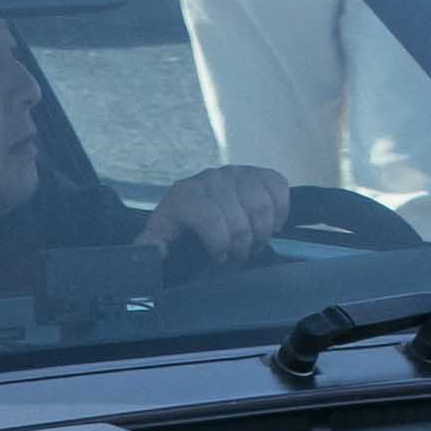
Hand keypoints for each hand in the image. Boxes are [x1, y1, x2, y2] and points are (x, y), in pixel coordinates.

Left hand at [139, 163, 288, 267]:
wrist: (196, 204)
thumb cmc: (182, 226)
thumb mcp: (162, 236)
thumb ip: (151, 246)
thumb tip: (150, 252)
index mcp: (186, 195)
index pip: (212, 220)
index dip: (221, 246)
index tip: (219, 259)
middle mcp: (211, 179)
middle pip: (241, 220)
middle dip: (243, 248)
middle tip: (239, 257)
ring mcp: (237, 173)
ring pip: (262, 206)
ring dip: (263, 233)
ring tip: (254, 244)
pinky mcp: (258, 172)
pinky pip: (278, 188)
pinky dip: (280, 211)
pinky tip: (270, 225)